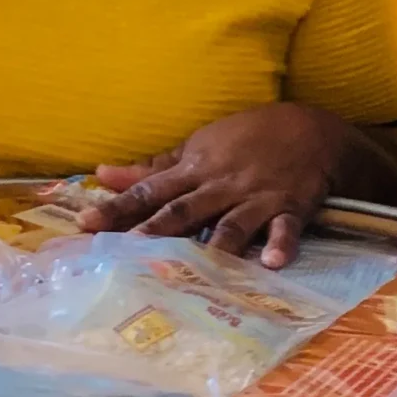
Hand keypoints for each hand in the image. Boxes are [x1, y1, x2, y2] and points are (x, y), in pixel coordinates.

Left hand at [80, 103, 351, 267]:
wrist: (310, 130)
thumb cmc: (247, 139)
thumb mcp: (198, 147)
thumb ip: (153, 168)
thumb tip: (102, 174)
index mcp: (196, 170)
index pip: (150, 191)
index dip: (118, 207)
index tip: (85, 223)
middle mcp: (222, 186)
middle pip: (184, 210)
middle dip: (157, 229)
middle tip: (130, 250)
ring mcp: (257, 198)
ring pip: (233, 223)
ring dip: (218, 243)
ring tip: (200, 266)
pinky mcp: (291, 208)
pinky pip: (287, 228)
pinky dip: (281, 245)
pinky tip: (272, 263)